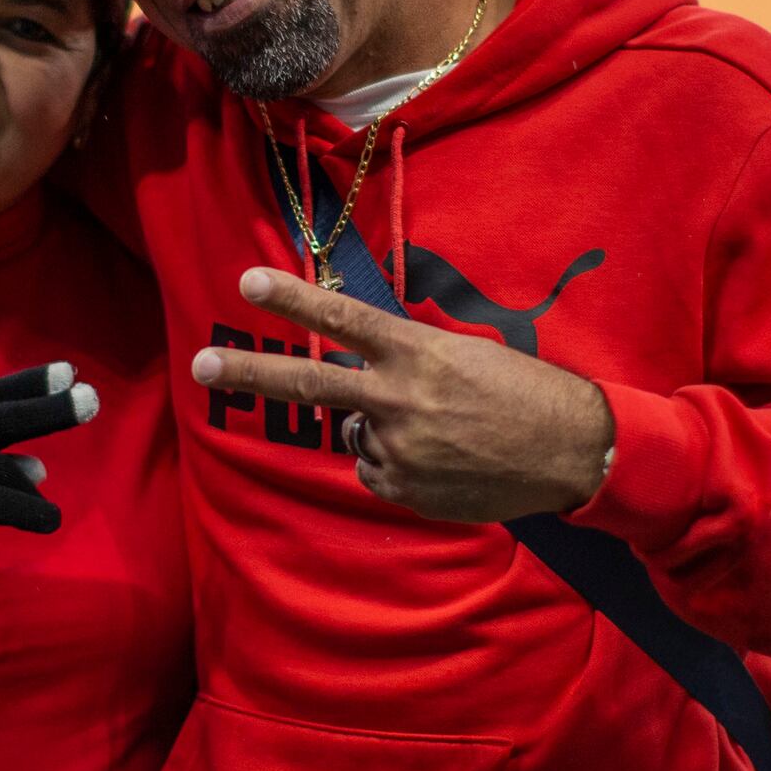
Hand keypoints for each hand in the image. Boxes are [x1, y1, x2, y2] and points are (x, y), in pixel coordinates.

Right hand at [0, 365, 98, 627]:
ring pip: (2, 464)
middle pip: (0, 416)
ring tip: (49, 514)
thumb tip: (40, 469)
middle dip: (47, 407)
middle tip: (91, 396)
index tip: (69, 371)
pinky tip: (52, 519)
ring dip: (29, 483)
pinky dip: (30, 511)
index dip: (28, 384)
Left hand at [188, 267, 612, 521]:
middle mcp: (399, 399)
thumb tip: (356, 396)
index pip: (344, 320)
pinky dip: (398, 465)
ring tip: (440, 430)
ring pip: (356, 435)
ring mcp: (399, 448)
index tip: (247, 281)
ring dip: (381, 431)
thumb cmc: (521, 391)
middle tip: (200, 363)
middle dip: (250, 372)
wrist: (571, 451)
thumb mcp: (463, 355)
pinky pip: (379, 472)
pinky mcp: (406, 489)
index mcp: (418, 354)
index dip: (294, 298)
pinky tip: (443, 458)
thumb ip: (403, 364)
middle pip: (310, 381)